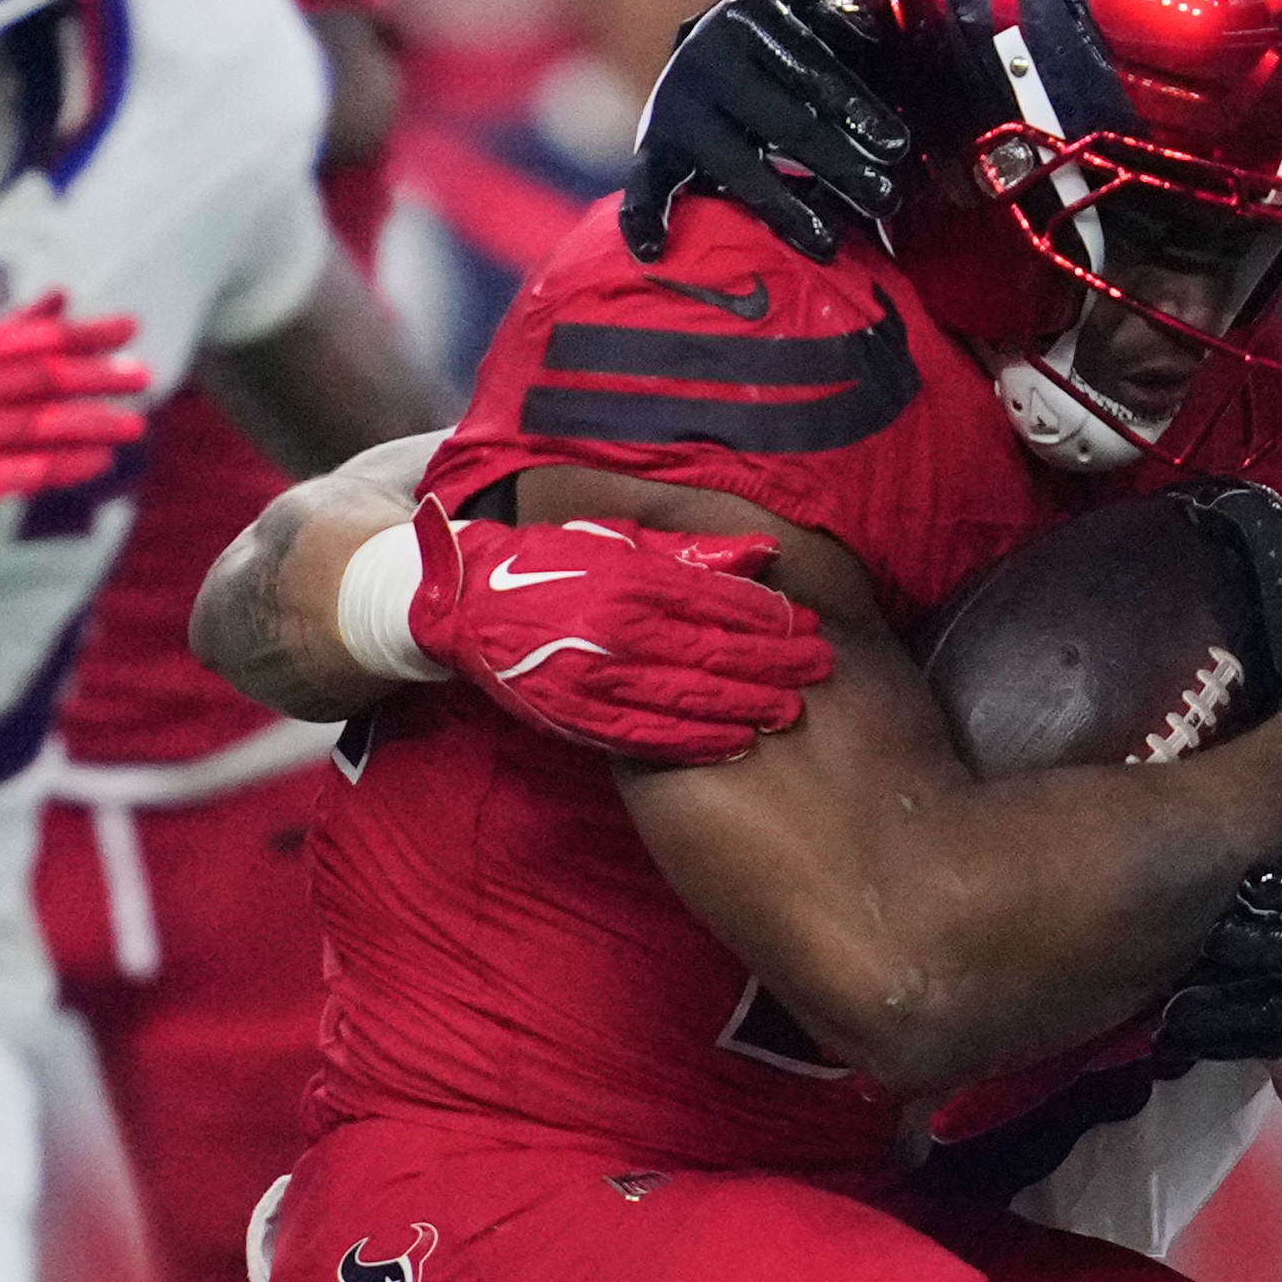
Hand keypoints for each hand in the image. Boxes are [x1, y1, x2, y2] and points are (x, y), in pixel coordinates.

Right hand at [0, 300, 152, 595]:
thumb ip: (13, 332)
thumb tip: (61, 294)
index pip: (33, 340)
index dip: (83, 333)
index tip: (130, 328)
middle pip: (41, 379)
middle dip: (95, 377)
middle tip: (143, 377)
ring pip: (36, 426)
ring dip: (88, 424)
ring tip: (134, 427)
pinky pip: (13, 474)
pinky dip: (53, 468)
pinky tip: (92, 465)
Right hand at [406, 503, 832, 763]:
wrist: (461, 606)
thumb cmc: (546, 563)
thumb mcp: (613, 541)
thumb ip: (686, 550)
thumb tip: (760, 551)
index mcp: (628, 577)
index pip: (717, 599)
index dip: (769, 615)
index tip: (811, 622)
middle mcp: (617, 629)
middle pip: (713, 650)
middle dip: (774, 661)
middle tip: (820, 667)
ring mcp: (597, 677)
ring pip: (688, 697)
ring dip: (745, 703)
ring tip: (790, 707)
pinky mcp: (579, 715)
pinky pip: (648, 735)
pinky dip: (695, 741)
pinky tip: (734, 741)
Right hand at [615, 0, 912, 261]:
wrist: (704, 46)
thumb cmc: (780, 35)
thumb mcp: (807, 1)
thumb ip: (841, 6)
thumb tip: (866, 25)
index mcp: (751, 16)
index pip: (812, 68)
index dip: (856, 107)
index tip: (897, 146)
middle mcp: (707, 56)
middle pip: (781, 121)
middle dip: (838, 164)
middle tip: (884, 200)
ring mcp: (676, 104)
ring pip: (734, 164)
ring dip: (783, 207)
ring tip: (829, 246)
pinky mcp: (653, 144)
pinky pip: (646, 182)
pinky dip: (642, 214)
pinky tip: (652, 250)